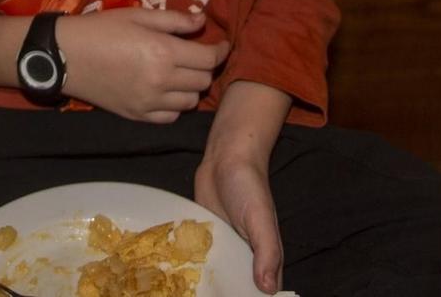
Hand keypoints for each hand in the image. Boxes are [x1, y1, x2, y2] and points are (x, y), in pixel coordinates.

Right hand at [57, 7, 229, 122]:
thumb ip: (174, 20)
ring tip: (182, 74)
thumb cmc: (102, 29)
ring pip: (190, 102)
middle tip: (198, 56)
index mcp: (164, 52)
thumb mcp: (139, 15)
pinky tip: (167, 91)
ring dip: (192, 87)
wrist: (66, 55)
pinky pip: (170, 117)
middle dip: (206, 68)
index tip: (221, 44)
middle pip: (203, 81)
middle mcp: (161, 81)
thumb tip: (202, 20)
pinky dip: (175, 105)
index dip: (220, 51)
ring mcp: (149, 102)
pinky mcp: (137, 115)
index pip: (208, 58)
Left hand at [196, 80, 291, 292]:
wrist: (227, 157)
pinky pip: (195, 258)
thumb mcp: (260, 219)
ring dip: (201, 284)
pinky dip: (186, 266)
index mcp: (263, 259)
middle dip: (221, 294)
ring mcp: (221, 249)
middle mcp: (243, 258)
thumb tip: (268, 289)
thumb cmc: (249, 186)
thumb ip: (267, 252)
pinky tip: (172, 276)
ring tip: (180, 292)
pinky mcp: (202, 239)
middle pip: (233, 288)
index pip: (258, 292)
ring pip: (213, 275)